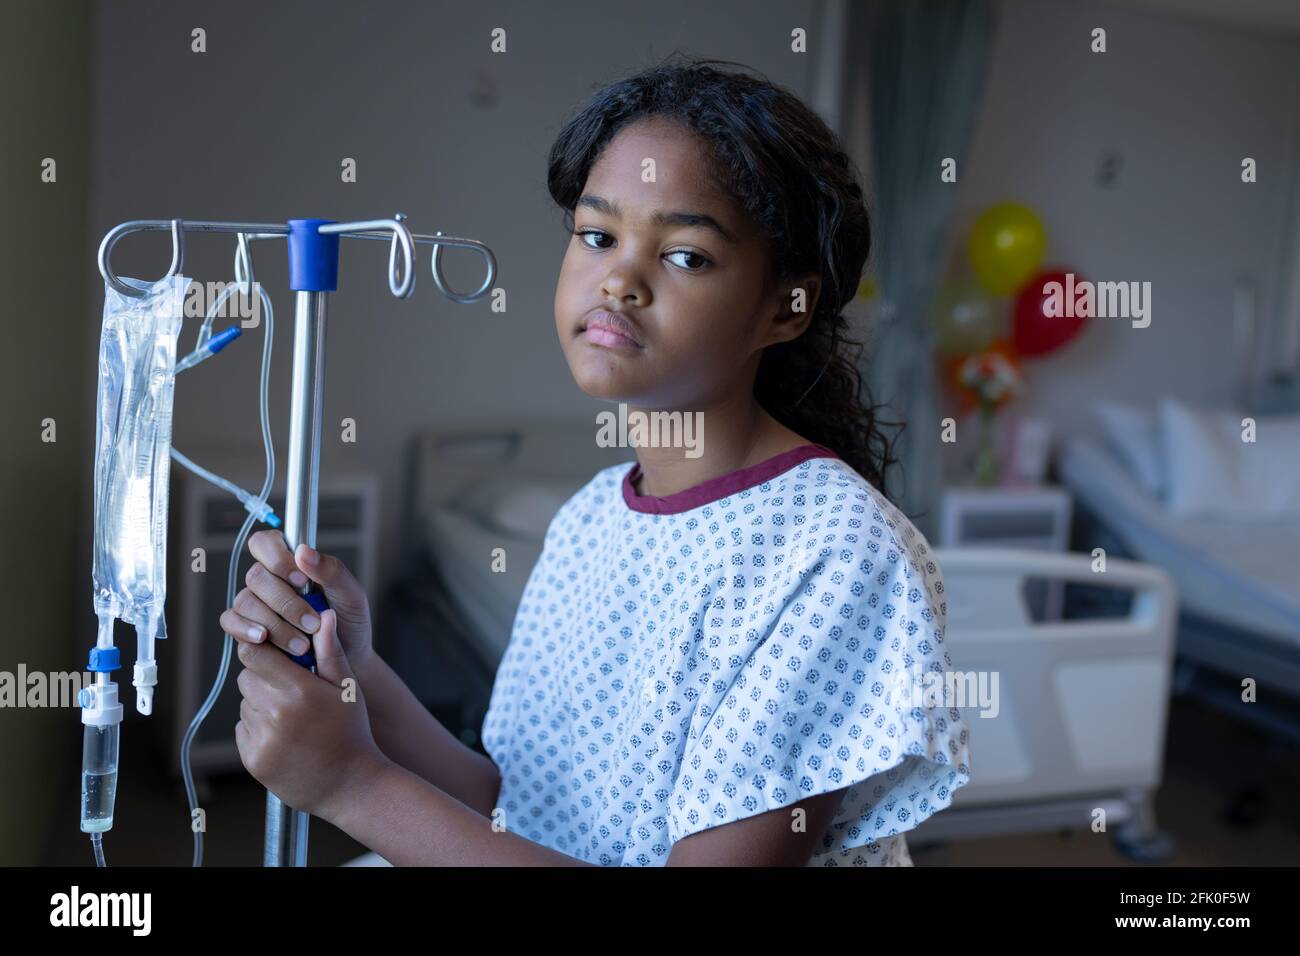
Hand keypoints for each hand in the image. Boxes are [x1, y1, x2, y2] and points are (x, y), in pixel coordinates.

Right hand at [219, 529, 375, 680]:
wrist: (346, 661)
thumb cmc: (347, 623)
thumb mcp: (351, 595)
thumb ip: (331, 571)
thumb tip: (303, 551)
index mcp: (291, 565)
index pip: (265, 543)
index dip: (278, 558)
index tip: (302, 580)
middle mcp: (268, 582)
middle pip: (256, 576)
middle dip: (285, 602)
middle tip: (313, 623)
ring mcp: (254, 606)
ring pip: (245, 602)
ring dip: (274, 623)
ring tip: (302, 645)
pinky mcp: (245, 630)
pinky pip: (231, 622)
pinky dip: (246, 630)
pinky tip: (263, 639)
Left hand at [235, 609, 388, 820]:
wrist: (350, 785)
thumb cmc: (352, 732)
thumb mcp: (346, 688)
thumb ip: (330, 651)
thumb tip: (324, 615)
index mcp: (299, 691)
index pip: (254, 653)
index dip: (263, 649)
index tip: (275, 653)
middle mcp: (276, 713)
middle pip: (247, 677)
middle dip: (264, 677)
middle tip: (291, 689)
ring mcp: (262, 738)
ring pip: (245, 703)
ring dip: (261, 703)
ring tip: (293, 718)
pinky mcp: (253, 759)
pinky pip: (244, 729)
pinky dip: (258, 729)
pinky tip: (286, 737)